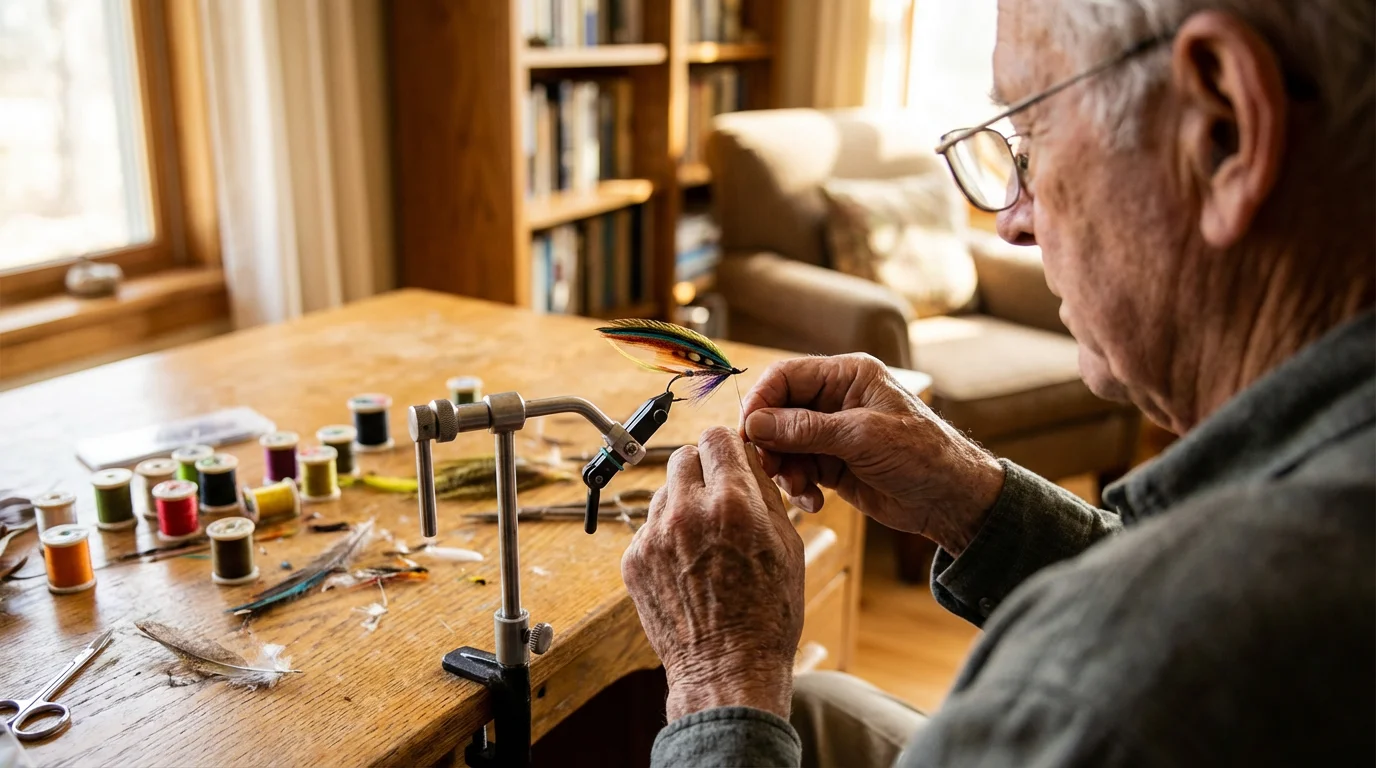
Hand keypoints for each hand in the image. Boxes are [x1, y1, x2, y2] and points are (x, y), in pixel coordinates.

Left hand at [622, 427, 804, 720]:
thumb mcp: (786, 545)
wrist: (726, 668)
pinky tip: (687, 564)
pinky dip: (667, 536)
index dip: (726, 448)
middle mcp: (688, 513)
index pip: (716, 439)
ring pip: (664, 491)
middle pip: (684, 456)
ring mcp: (654, 537)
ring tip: (704, 540)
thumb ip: (763, 494)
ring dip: (683, 503)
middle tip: (717, 495)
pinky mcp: (634, 560)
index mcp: (733, 504)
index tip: (729, 459)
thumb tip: (746, 459)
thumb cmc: (767, 614)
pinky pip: (650, 527)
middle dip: (702, 469)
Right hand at [742, 353, 1003, 553]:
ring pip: (783, 445)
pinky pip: (797, 470)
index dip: (762, 401)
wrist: (950, 499)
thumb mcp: (863, 437)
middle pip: (778, 413)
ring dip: (784, 470)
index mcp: (846, 376)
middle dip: (770, 443)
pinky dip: (798, 487)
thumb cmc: (922, 454)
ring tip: (800, 490)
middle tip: (768, 469)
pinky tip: (815, 502)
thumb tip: (756, 423)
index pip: (786, 376)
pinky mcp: (831, 464)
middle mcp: (835, 400)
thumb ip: (807, 429)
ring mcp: (831, 434)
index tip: (749, 431)